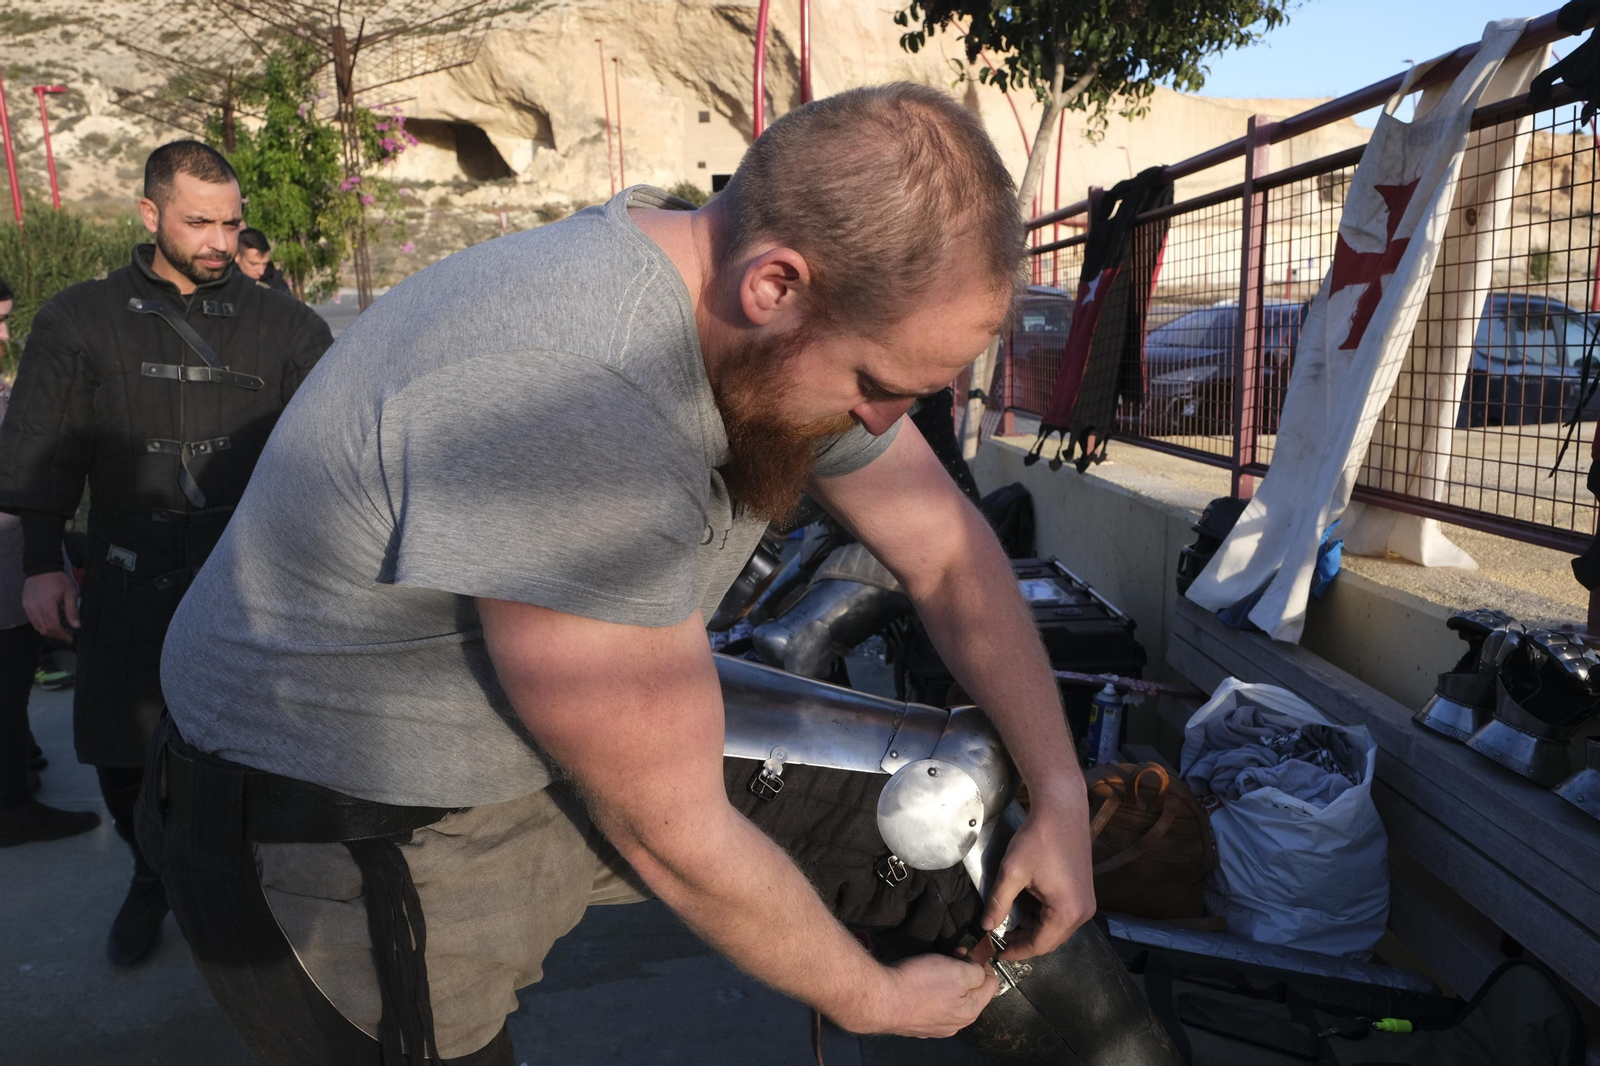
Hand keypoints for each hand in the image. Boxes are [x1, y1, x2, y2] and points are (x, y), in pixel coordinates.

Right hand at [23, 571, 78, 641]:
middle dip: (57, 635)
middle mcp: (34, 608)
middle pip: (44, 629)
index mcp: (46, 605)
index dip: (62, 635)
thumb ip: (72, 610)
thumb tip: (76, 626)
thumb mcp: (70, 592)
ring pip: (37, 626)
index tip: (71, 638)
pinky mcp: (25, 605)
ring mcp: (28, 607)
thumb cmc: (58, 579)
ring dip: (49, 631)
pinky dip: (42, 624)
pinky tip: (52, 621)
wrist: (42, 567)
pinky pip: (33, 620)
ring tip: (62, 628)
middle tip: (68, 633)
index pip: (53, 627)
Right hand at [836, 953, 997, 1037]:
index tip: (968, 952)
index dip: (983, 963)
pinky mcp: (916, 1024)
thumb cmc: (921, 984)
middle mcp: (956, 1024)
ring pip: (951, 999)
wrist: (881, 999)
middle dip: (965, 971)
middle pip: (971, 993)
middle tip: (950, 955)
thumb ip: (977, 972)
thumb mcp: (958, 971)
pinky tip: (919, 982)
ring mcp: (935, 1027)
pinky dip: (931, 991)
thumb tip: (980, 971)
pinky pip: (932, 1005)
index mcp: (970, 1011)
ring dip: (948, 981)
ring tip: (933, 966)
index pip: (992, 984)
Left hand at [982, 789, 1095, 959]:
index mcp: (1067, 911)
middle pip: (1051, 940)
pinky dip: (1045, 918)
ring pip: (1058, 929)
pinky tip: (1027, 910)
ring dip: (1034, 930)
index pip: (1040, 944)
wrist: (1062, 810)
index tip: (998, 950)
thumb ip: (998, 902)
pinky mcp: (1085, 892)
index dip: (1017, 951)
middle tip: (1001, 938)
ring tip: (1010, 925)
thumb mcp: (1012, 872)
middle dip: (1025, 941)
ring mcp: (1087, 903)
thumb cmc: (1038, 839)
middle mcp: (1083, 912)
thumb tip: (986, 926)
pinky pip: (1063, 915)